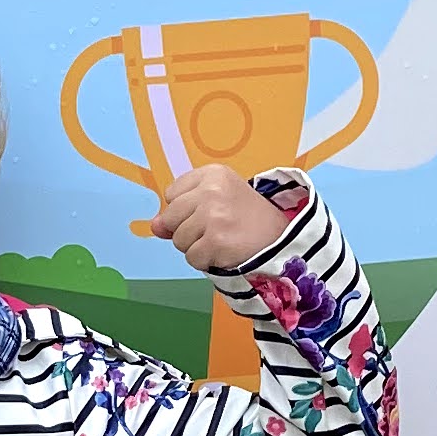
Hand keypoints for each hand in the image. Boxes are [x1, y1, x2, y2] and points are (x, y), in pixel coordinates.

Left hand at [147, 164, 282, 274]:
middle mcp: (211, 191)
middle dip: (187, 230)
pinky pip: (191, 258)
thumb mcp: (217, 201)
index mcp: (213, 173)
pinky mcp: (215, 241)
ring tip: (221, 240)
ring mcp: (213, 216)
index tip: (210, 211)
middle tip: (215, 229)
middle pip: (171, 218)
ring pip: (178, 241)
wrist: (282, 240)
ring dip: (196, 247)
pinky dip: (205, 261)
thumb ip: (182, 210)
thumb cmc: (248, 219)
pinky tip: (224, 252)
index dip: (186, 209)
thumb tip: (155, 226)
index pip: (171, 194)